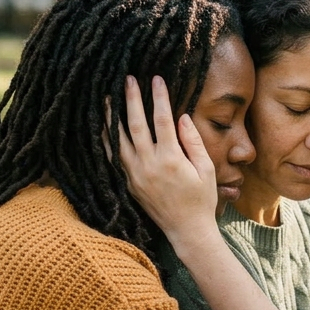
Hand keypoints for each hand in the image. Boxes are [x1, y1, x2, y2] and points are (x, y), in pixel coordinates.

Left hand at [117, 75, 217, 242]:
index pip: (162, 120)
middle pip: (135, 124)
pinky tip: (103, 127)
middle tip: (128, 79)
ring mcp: (135, 174)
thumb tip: (181, 117)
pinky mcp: (129, 183)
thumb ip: (193, 142)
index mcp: (171, 159)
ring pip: (118, 139)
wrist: (187, 230)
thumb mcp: (206, 170)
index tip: (156, 79)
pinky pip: (113, 156)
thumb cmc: (201, 200)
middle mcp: (149, 165)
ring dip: (111, 116)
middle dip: (131, 99)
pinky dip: (107, 140)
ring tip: (105, 97)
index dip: (159, 97)